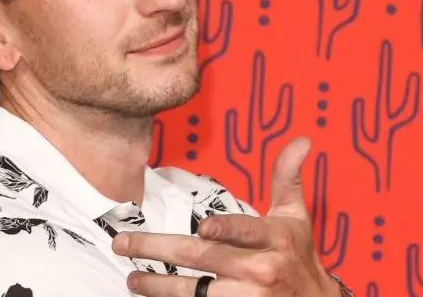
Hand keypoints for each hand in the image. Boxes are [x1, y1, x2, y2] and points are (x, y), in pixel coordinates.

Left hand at [111, 136, 340, 295]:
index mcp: (275, 238)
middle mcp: (261, 269)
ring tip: (132, 278)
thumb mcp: (296, 216)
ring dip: (158, 285)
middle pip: (203, 258)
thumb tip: (301, 140)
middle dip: (157, 250)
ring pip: (195, 292)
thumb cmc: (298, 255)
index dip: (226, 230)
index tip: (204, 227)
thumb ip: (287, 177)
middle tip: (122, 244)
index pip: (247, 231)